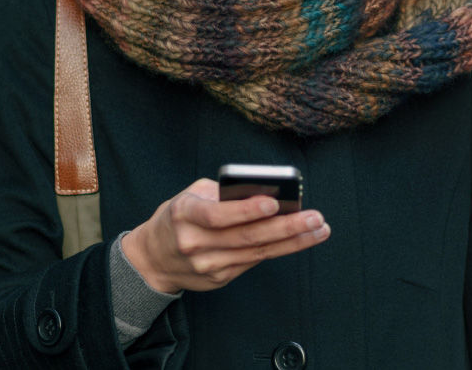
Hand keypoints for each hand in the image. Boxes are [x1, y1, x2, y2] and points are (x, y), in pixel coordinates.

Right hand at [121, 178, 329, 293]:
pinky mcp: (219, 279)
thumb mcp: (191, 195)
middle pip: (246, 237)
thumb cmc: (178, 216)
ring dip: (292, 241)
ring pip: (256, 253)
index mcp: (184, 214)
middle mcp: (194, 243)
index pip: (217, 215)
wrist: (152, 258)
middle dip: (286, 227)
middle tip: (314, 217)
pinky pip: (253, 262)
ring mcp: (207, 265)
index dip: (246, 210)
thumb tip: (264, 192)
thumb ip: (223, 193)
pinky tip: (299, 239)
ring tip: (318, 228)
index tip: (273, 202)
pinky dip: (278, 250)